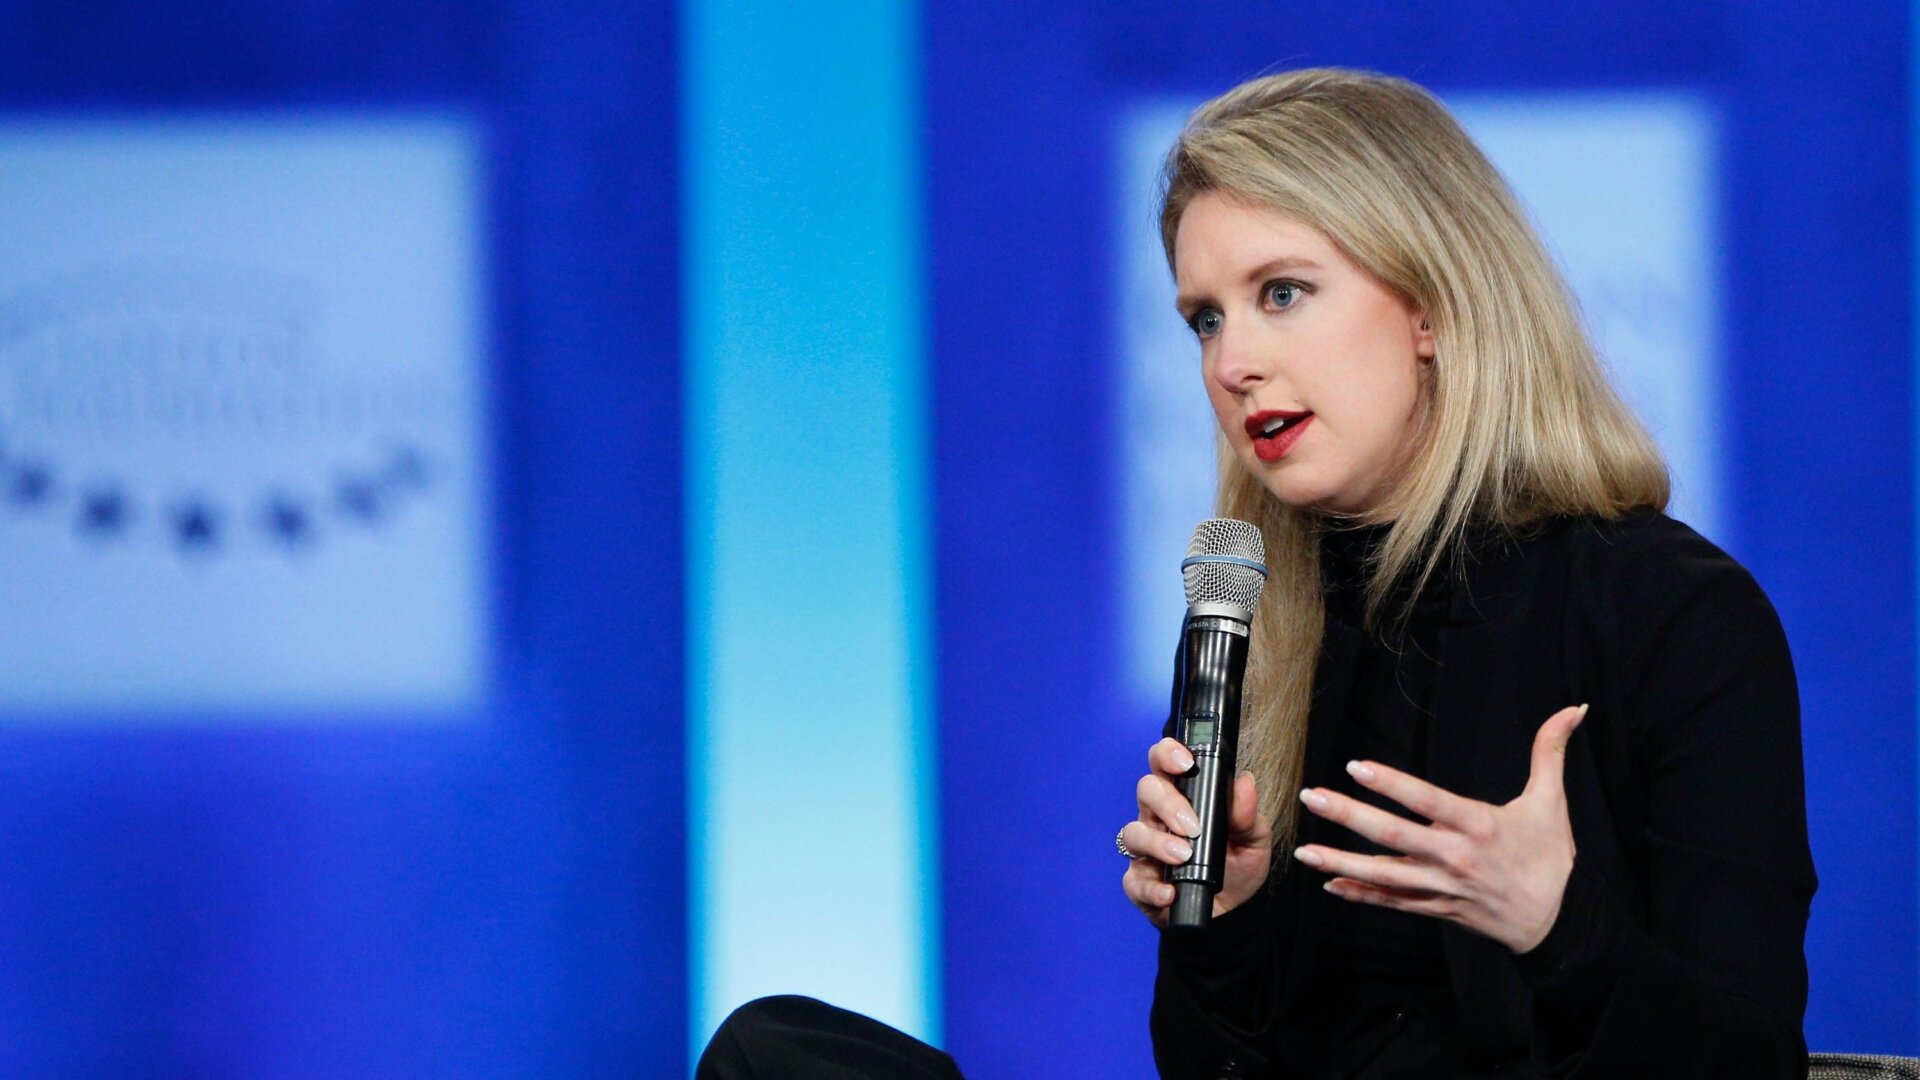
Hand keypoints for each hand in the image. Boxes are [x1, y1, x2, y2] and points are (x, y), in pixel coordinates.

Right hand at [1121, 737, 1272, 926]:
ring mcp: (1146, 850)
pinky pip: (1134, 881)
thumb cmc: (1237, 866)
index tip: (1185, 762)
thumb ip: (1249, 814)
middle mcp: (1159, 818)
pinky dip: (1152, 887)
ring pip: (1133, 833)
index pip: (1165, 762)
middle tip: (1192, 825)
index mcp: (1184, 797)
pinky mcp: (1140, 883)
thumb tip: (1245, 782)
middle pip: (1146, 790)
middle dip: (1167, 803)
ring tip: (1183, 857)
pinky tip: (1170, 891)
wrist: (1232, 913)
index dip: (1168, 754)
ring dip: (1158, 843)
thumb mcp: (1254, 840)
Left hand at [1291, 704, 1586, 953]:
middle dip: (1349, 815)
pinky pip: (1392, 903)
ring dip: (1341, 862)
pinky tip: (1330, 884)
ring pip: (1384, 875)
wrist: (1558, 924)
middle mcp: (1454, 857)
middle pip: (1394, 836)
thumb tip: (1573, 708)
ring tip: (1304, 850)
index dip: (1392, 784)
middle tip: (1311, 797)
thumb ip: (1551, 752)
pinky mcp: (1436, 908)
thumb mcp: (1552, 802)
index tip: (1357, 766)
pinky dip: (1361, 896)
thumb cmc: (1551, 859)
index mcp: (1478, 826)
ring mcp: (1441, 886)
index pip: (1428, 801)